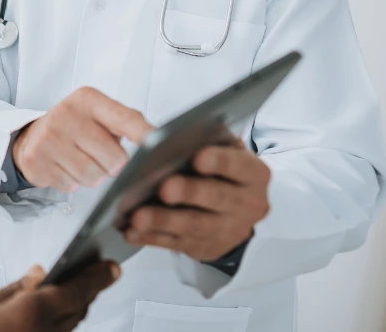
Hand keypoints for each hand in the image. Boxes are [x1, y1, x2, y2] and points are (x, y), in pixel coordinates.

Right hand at [0, 262, 119, 331]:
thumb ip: (13, 288)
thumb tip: (36, 274)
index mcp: (31, 312)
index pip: (76, 290)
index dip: (98, 277)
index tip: (111, 268)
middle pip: (79, 309)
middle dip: (88, 290)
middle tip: (95, 274)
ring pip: (71, 327)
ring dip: (76, 308)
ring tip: (74, 292)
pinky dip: (60, 324)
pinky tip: (52, 317)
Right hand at [13, 87, 153, 191]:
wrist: (31, 136)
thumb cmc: (75, 127)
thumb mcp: (99, 114)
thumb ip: (128, 123)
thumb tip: (157, 140)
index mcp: (88, 99)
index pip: (126, 119)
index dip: (145, 135)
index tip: (159, 145)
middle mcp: (66, 114)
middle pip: (114, 158)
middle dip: (112, 165)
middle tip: (100, 156)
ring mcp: (48, 137)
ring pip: (93, 176)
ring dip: (93, 176)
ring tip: (81, 161)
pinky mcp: (36, 160)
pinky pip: (71, 186)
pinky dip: (72, 182)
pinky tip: (64, 167)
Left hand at [125, 139, 270, 261]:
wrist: (236, 212)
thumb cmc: (223, 173)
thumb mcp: (227, 154)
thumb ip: (211, 143)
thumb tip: (179, 137)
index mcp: (254, 175)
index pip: (240, 166)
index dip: (220, 162)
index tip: (198, 157)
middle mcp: (246, 205)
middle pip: (216, 198)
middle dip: (189, 192)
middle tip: (164, 188)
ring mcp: (227, 230)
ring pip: (193, 225)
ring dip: (163, 221)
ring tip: (138, 216)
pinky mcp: (204, 247)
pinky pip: (174, 243)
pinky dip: (150, 238)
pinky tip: (132, 231)